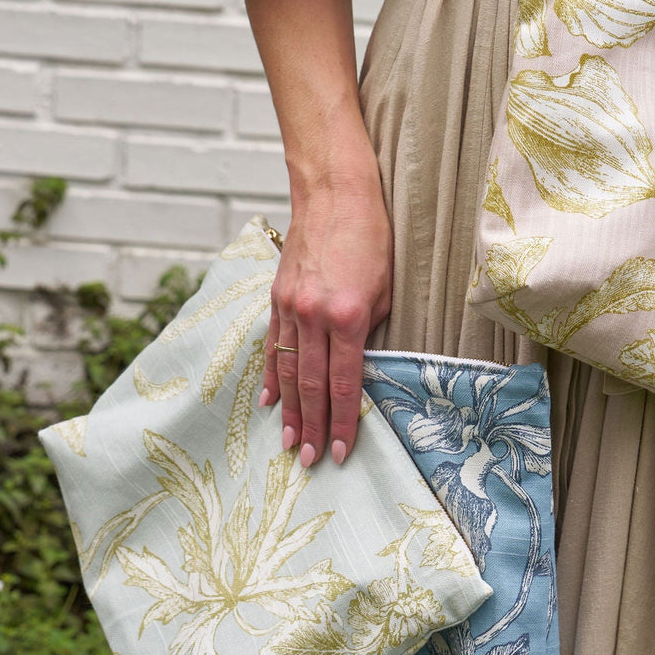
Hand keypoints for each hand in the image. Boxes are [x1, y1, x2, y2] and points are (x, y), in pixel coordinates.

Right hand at [261, 160, 392, 467]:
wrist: (335, 194)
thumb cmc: (373, 239)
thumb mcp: (387, 290)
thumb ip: (372, 331)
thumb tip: (358, 365)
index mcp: (349, 317)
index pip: (344, 383)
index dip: (341, 421)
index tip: (339, 451)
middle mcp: (314, 315)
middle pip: (310, 385)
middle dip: (310, 426)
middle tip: (307, 460)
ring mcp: (290, 306)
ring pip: (286, 370)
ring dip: (287, 411)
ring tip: (287, 442)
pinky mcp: (277, 297)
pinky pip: (271, 344)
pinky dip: (269, 376)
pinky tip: (267, 401)